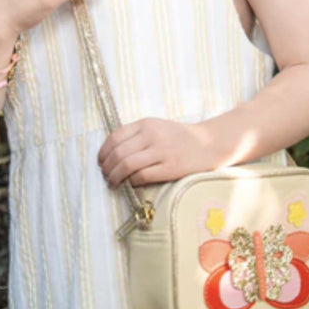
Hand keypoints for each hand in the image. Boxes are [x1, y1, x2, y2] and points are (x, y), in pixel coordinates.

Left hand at [97, 117, 214, 188]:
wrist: (208, 143)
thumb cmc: (179, 137)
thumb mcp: (156, 127)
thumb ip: (136, 135)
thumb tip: (112, 151)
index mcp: (146, 124)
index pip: (115, 137)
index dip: (103, 152)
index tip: (100, 162)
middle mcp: (152, 135)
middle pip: (118, 153)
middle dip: (107, 167)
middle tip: (105, 175)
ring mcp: (161, 151)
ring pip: (127, 165)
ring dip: (115, 177)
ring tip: (112, 183)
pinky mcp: (170, 167)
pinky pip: (142, 176)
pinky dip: (131, 182)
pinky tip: (129, 185)